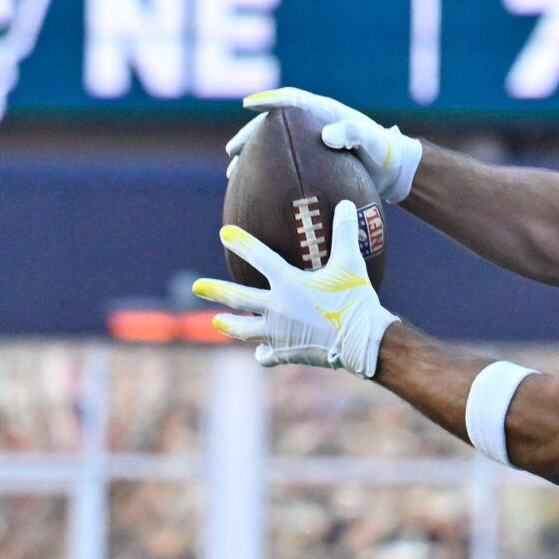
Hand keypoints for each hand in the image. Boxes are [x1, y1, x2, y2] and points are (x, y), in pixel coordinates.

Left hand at [192, 201, 397, 375]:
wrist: (362, 342)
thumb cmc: (356, 300)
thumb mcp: (351, 263)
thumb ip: (345, 233)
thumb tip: (349, 204)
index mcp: (288, 283)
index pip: (259, 257)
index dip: (241, 243)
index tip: (224, 233)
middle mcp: (277, 308)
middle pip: (239, 298)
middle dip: (215, 290)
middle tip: (196, 286)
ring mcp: (279, 333)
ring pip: (245, 330)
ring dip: (230, 325)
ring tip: (217, 322)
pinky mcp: (288, 352)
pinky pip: (268, 354)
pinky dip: (264, 352)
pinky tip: (261, 351)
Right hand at [224, 87, 422, 202]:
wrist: (393, 170)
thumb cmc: (385, 153)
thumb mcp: (374, 142)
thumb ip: (354, 133)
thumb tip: (326, 135)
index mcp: (325, 112)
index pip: (292, 100)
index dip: (269, 100)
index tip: (248, 104)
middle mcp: (312, 125)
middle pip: (273, 125)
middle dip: (250, 135)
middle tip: (232, 151)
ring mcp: (309, 143)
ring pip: (273, 146)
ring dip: (252, 157)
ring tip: (233, 174)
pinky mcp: (310, 162)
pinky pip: (283, 164)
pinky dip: (266, 174)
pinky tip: (253, 190)